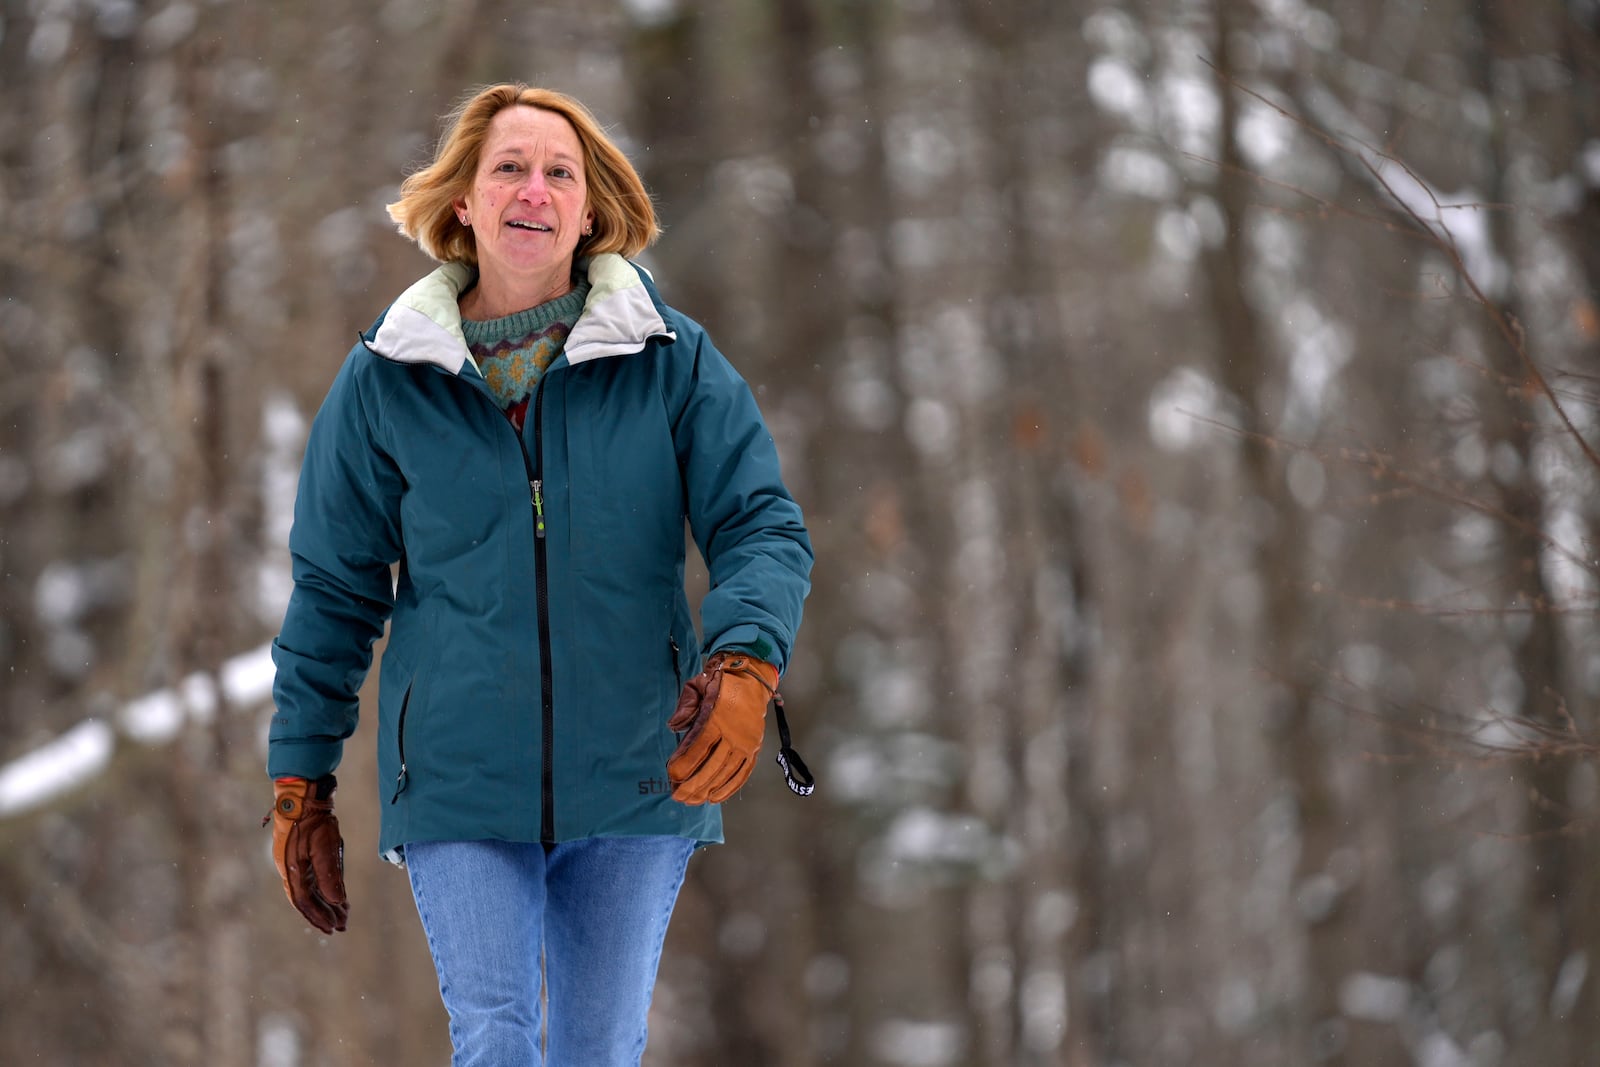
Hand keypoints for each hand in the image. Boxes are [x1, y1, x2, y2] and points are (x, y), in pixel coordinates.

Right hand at [268, 775, 348, 933]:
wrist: (302, 793)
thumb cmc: (312, 819)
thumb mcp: (324, 847)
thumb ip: (329, 875)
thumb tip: (336, 902)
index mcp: (292, 871)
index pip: (305, 902)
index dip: (319, 917)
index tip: (334, 929)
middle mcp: (290, 870)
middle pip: (307, 899)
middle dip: (324, 913)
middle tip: (342, 925)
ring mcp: (294, 862)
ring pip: (310, 889)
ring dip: (326, 902)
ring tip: (342, 913)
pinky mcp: (300, 854)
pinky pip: (311, 878)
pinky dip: (324, 888)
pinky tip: (335, 893)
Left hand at [667, 651, 778, 804]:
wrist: (753, 677)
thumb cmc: (721, 682)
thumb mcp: (698, 685)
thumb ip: (685, 706)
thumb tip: (673, 727)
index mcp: (717, 717)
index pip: (699, 746)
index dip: (684, 764)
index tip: (671, 775)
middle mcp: (734, 733)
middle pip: (712, 766)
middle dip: (693, 784)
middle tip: (678, 796)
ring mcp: (746, 743)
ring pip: (726, 773)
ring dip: (708, 790)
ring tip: (692, 801)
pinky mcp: (755, 748)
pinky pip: (743, 773)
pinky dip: (730, 788)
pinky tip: (715, 798)